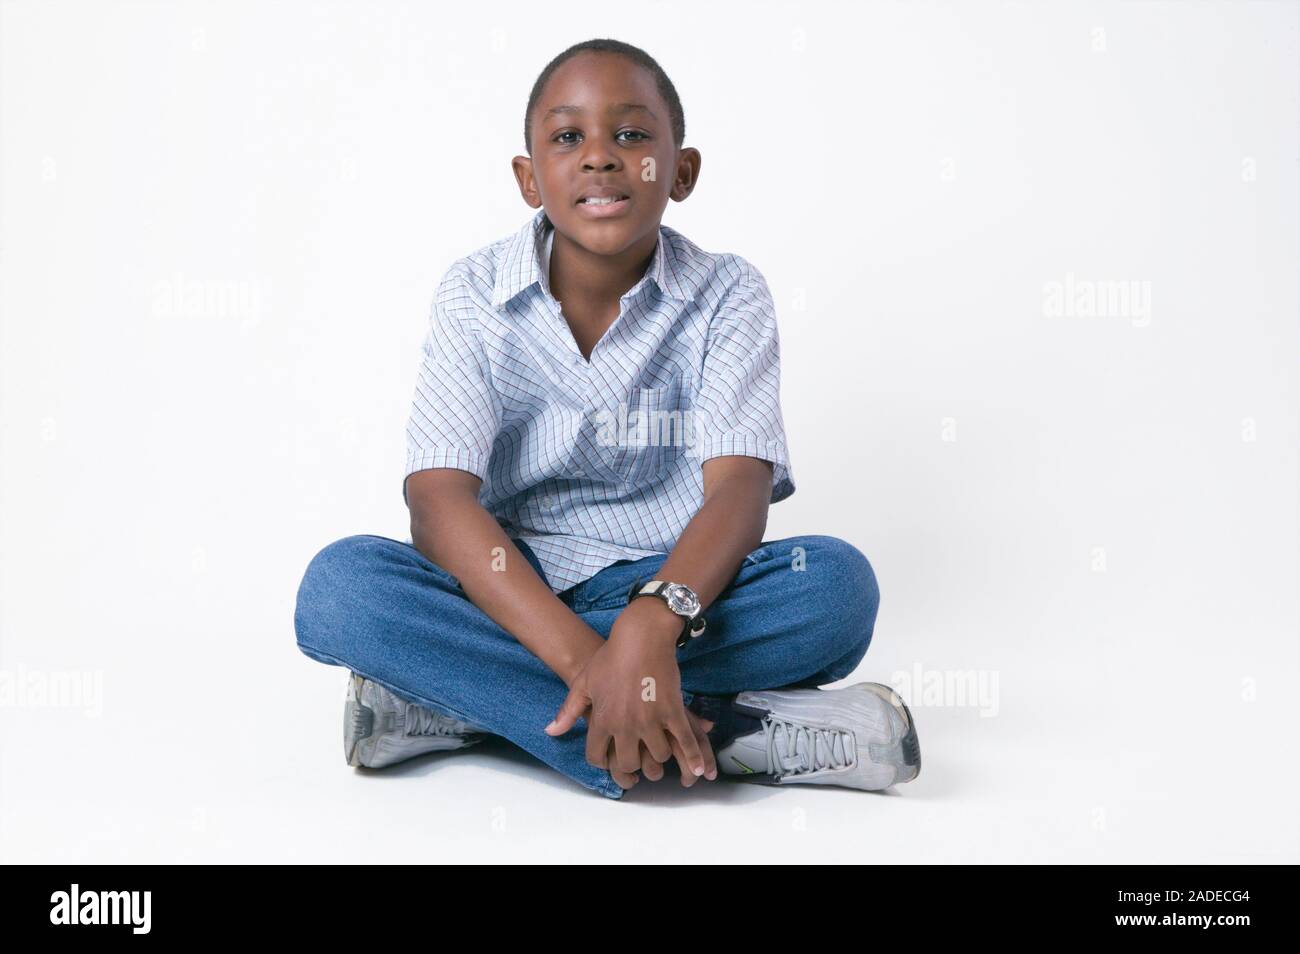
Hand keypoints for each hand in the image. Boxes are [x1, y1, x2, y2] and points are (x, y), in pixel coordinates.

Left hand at [545, 605, 718, 789]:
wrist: (641, 637)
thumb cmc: (610, 658)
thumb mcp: (583, 683)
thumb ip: (569, 711)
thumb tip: (550, 732)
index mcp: (602, 719)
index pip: (598, 758)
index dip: (604, 763)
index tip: (611, 761)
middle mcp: (625, 725)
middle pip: (629, 764)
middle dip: (633, 766)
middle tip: (639, 761)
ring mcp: (650, 720)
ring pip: (658, 757)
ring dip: (659, 757)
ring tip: (660, 752)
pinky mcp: (672, 711)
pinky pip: (684, 742)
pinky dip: (692, 757)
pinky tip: (698, 768)